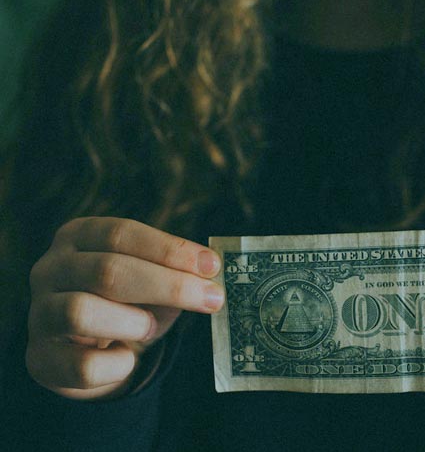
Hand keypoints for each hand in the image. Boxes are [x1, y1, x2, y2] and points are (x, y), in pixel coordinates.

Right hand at [26, 217, 223, 399]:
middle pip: (107, 271)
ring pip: (81, 312)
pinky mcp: (39, 358)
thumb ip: (176, 274)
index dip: (170, 249)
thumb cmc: (129, 304)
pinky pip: (82, 366)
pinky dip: (118, 365)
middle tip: (212, 299)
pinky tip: (128, 358)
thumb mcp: (153, 281)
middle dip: (169, 285)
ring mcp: (39, 313)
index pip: (121, 233)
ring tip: (150, 328)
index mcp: (79, 237)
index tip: (212, 265)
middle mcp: (51, 269)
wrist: (91, 354)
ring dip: (133, 322)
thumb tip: (209, 274)